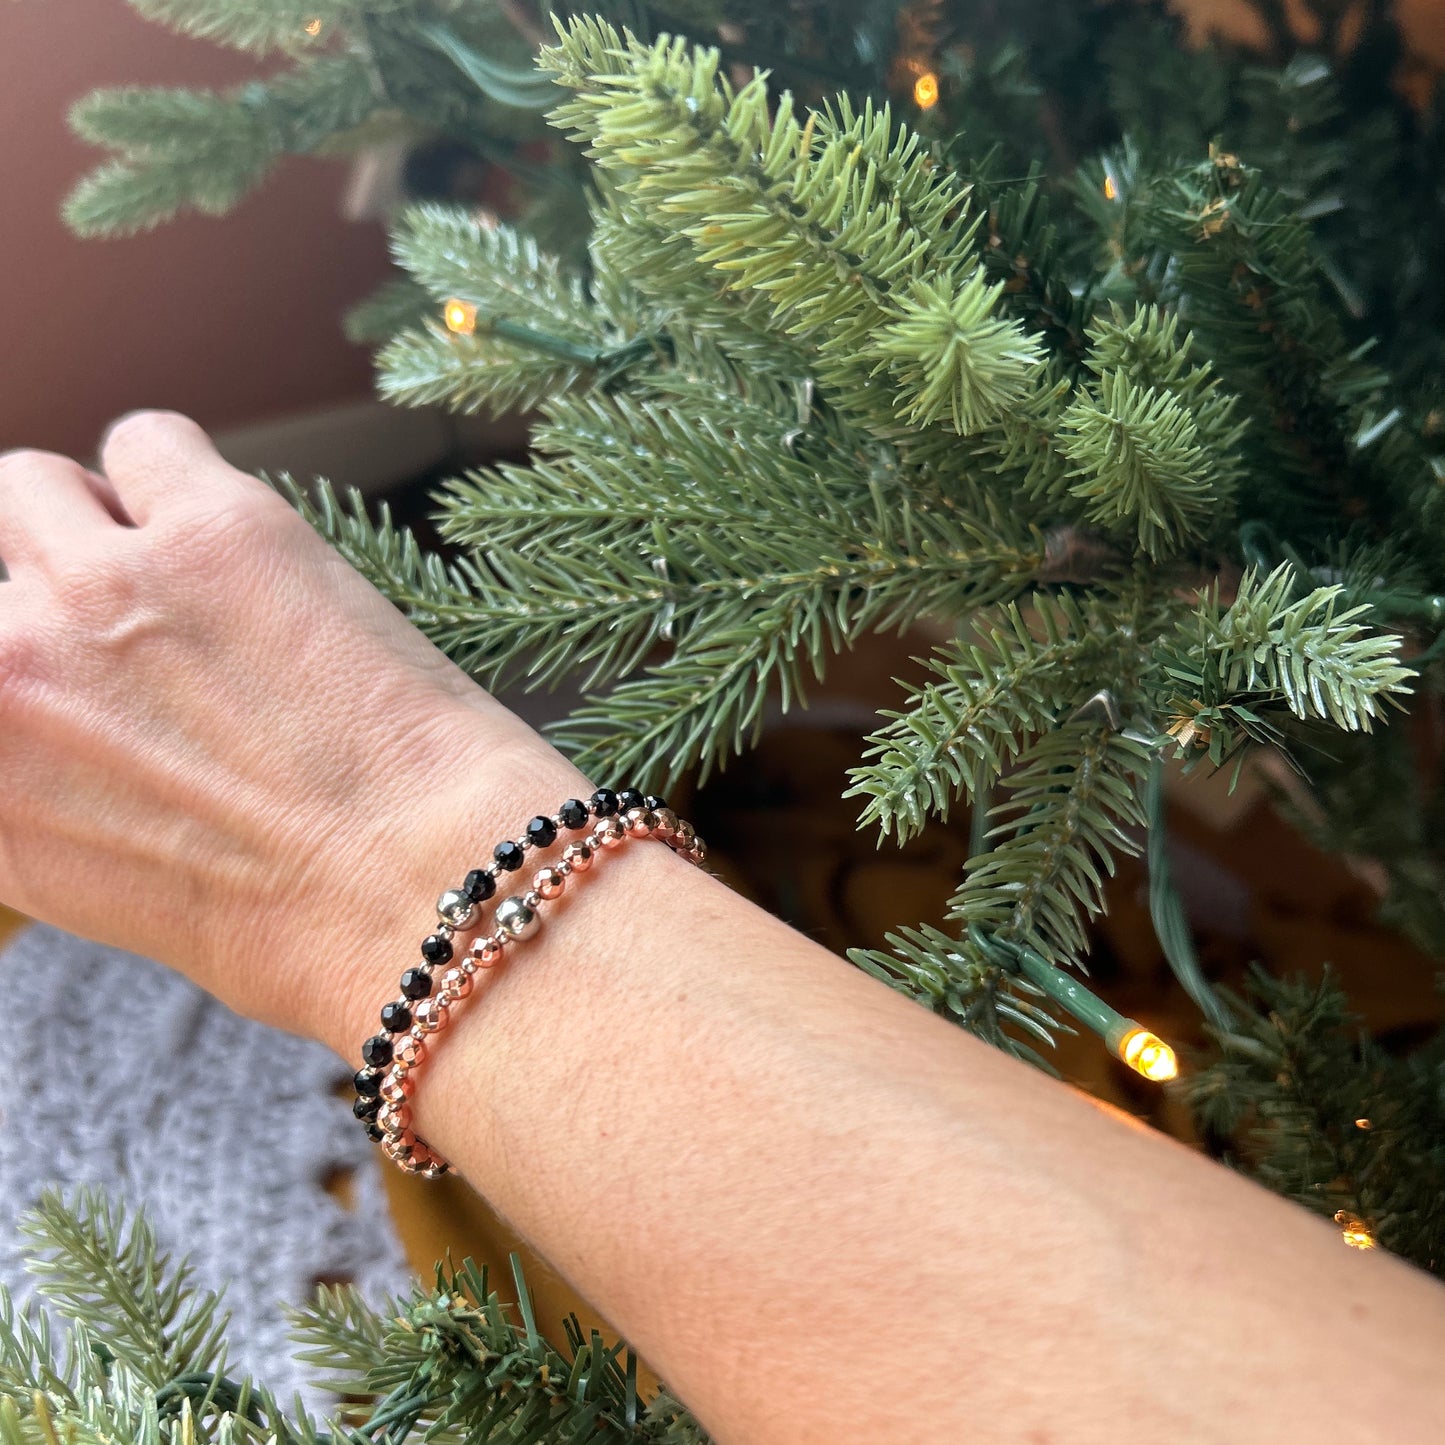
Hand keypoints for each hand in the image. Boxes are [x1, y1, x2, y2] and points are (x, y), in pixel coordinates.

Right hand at [0, 411, 583, 1054]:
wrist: (424, 893)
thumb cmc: (298, 924)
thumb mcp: (107, 889)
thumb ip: (39, 792)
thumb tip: (51, 725)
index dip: (12, 647)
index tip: (46, 657)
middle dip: (44, 588)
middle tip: (128, 629)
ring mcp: (93, 590)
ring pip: (30, 485)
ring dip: (97, 520)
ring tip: (181, 575)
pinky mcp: (210, 526)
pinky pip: (147, 440)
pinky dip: (182, 478)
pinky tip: (238, 538)